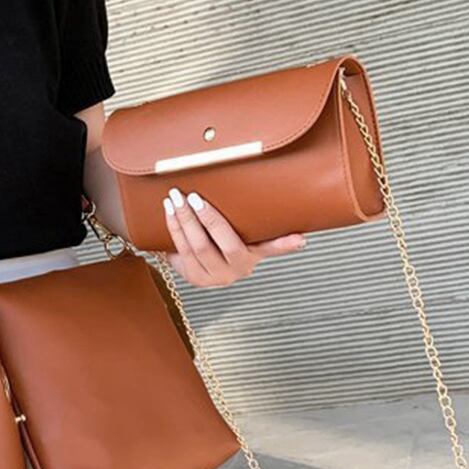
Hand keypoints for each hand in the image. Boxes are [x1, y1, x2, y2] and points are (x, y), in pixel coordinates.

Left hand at [162, 187, 304, 287]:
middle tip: (194, 197)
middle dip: (208, 219)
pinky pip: (181, 250)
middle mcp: (237, 270)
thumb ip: (253, 219)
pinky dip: (174, 228)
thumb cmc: (224, 240)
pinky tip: (169, 211)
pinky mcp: (194, 278)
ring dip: (184, 221)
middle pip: (225, 244)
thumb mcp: (241, 232)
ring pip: (198, 247)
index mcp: (254, 256)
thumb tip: (281, 191)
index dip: (284, 245)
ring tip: (175, 198)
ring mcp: (215, 277)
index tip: (300, 239)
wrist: (201, 263)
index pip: (271, 248)